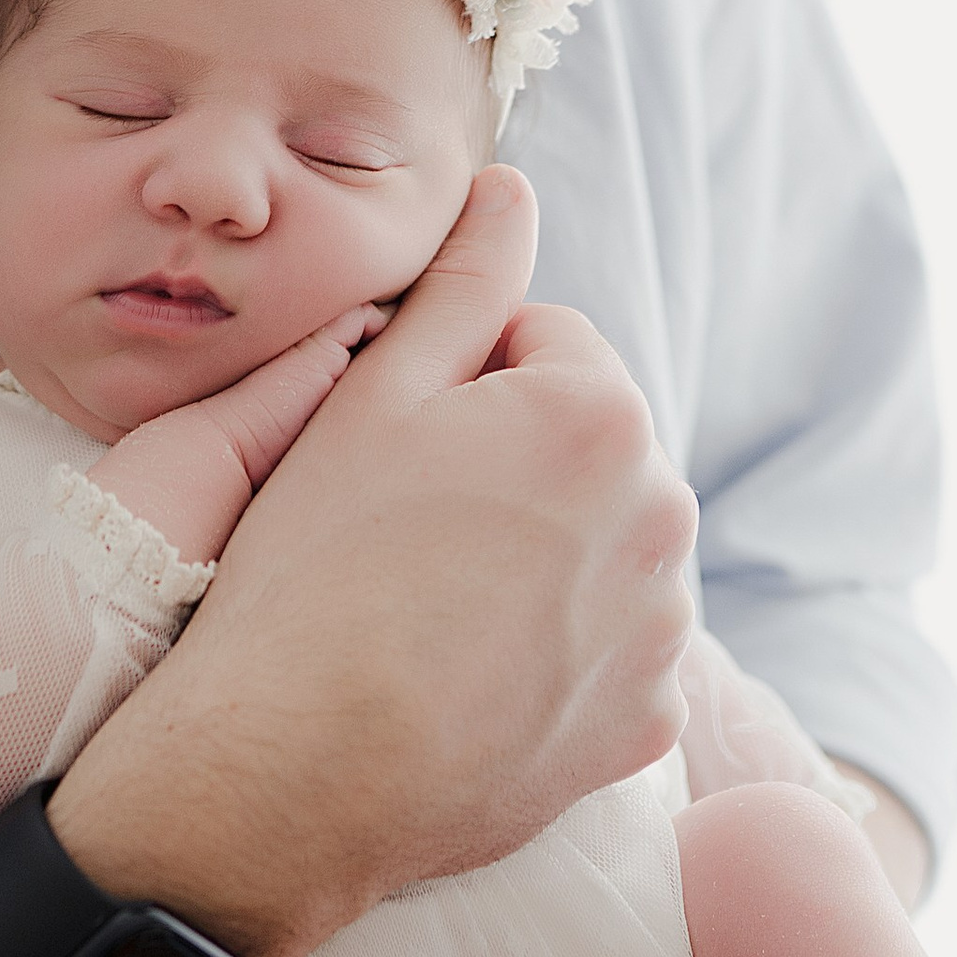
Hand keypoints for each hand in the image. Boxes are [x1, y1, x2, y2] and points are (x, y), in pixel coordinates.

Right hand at [51, 169, 700, 956]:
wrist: (293, 768)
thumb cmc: (317, 568)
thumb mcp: (375, 397)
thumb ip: (463, 281)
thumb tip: (512, 187)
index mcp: (601, 413)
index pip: (544, 343)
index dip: (460, 381)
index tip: (397, 445)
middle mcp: (663, 516)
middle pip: (587, 446)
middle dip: (516, 464)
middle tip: (407, 527)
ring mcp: (661, 630)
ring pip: (603, 548)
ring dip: (545, 555)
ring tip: (434, 603)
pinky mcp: (644, 722)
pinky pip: (611, 653)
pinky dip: (559, 654)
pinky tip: (470, 672)